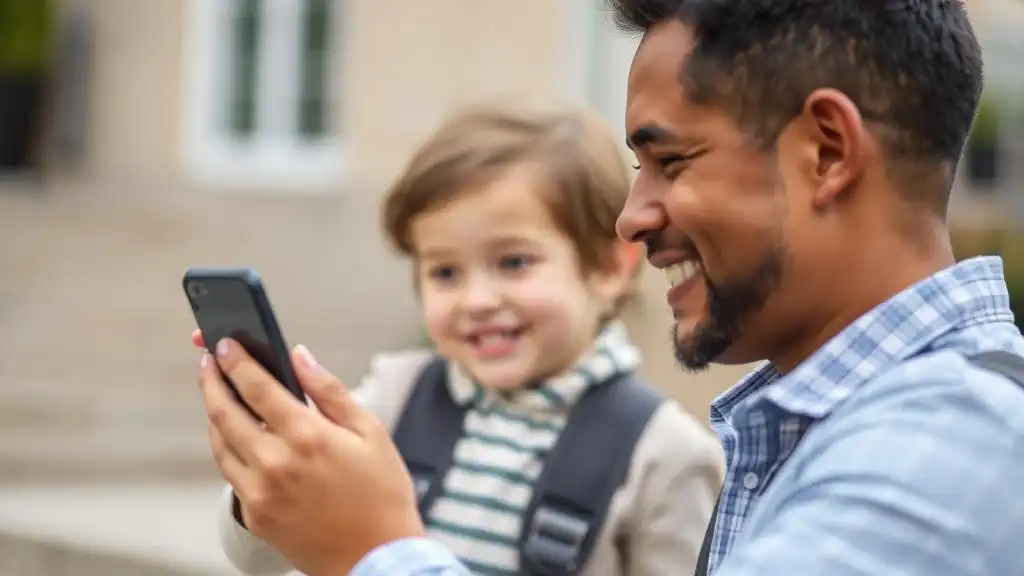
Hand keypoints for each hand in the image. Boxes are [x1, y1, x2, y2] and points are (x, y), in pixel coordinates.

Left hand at [197, 337, 425, 575]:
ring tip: (218, 393)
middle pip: (225, 412)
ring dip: (214, 413)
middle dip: (213, 381)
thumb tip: (300, 356)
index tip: (225, 344)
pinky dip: (227, 448)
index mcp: (308, 436)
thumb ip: (330, 391)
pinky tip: (236, 436)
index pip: (257, 387)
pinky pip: (230, 473)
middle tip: (210, 363)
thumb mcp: (370, 432)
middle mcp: (276, 463)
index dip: (236, 361)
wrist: (377, 557)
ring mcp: (261, 492)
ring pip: (220, 443)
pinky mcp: (256, 515)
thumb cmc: (382, 493)